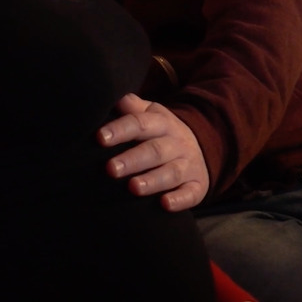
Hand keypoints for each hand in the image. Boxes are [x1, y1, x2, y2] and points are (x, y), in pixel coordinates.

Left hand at [97, 93, 209, 211]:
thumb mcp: (151, 114)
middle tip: (110, 169)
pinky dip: (180, 200)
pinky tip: (165, 205)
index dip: (120, 130)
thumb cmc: (161, 133)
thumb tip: (114, 97)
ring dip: (153, 180)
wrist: (201, 147)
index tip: (100, 138)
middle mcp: (177, 143)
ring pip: (172, 172)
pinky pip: (191, 193)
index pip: (140, 123)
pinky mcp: (198, 186)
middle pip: (154, 150)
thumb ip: (133, 107)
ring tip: (133, 188)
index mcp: (162, 123)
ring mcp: (189, 165)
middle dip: (132, 160)